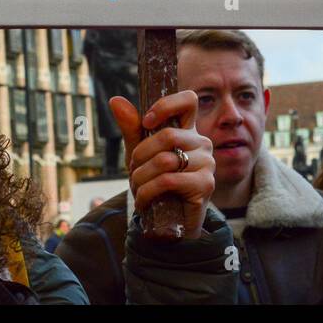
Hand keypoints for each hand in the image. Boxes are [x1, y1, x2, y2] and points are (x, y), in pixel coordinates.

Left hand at [110, 90, 214, 239]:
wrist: (167, 222)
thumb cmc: (155, 182)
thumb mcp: (139, 153)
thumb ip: (131, 127)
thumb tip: (115, 100)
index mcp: (188, 130)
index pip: (188, 100)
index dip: (166, 105)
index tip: (146, 121)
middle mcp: (202, 143)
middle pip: (168, 135)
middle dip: (140, 155)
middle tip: (133, 170)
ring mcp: (207, 163)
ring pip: (164, 160)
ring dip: (141, 176)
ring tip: (136, 187)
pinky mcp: (205, 185)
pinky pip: (168, 180)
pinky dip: (147, 191)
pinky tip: (143, 201)